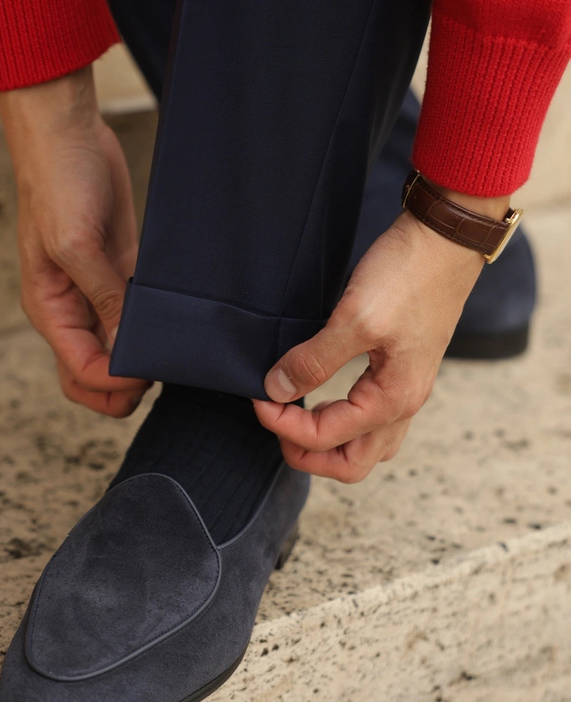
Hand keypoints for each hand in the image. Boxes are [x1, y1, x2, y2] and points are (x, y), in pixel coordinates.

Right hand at [0, 67, 149, 416]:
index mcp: (50, 309)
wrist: (69, 135)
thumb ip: (101, 296)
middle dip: (125, 386)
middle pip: (95, 373)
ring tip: (176, 351)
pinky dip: (155, 326)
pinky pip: (138, 314)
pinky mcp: (122, 270)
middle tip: (161, 373)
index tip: (147, 372)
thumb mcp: (75, 243)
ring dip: (144, 357)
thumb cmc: (57, 183)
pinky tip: (179, 324)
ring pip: (120, 348)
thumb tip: (127, 345)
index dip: (114, 381)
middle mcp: (72, 309)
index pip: (80, 371)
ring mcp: (98, 291)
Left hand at [253, 200, 506, 481]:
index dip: (282, 424)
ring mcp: (408, 387)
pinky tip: (323, 396)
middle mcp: (405, 403)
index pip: (325, 438)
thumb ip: (314, 360)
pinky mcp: (404, 369)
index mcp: (393, 399)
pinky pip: (373, 418)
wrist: (445, 238)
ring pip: (365, 445)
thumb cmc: (408, 274)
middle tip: (274, 421)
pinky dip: (343, 421)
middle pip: (351, 463)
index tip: (257, 396)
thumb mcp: (355, 318)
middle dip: (306, 453)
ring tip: (294, 416)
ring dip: (327, 443)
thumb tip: (276, 390)